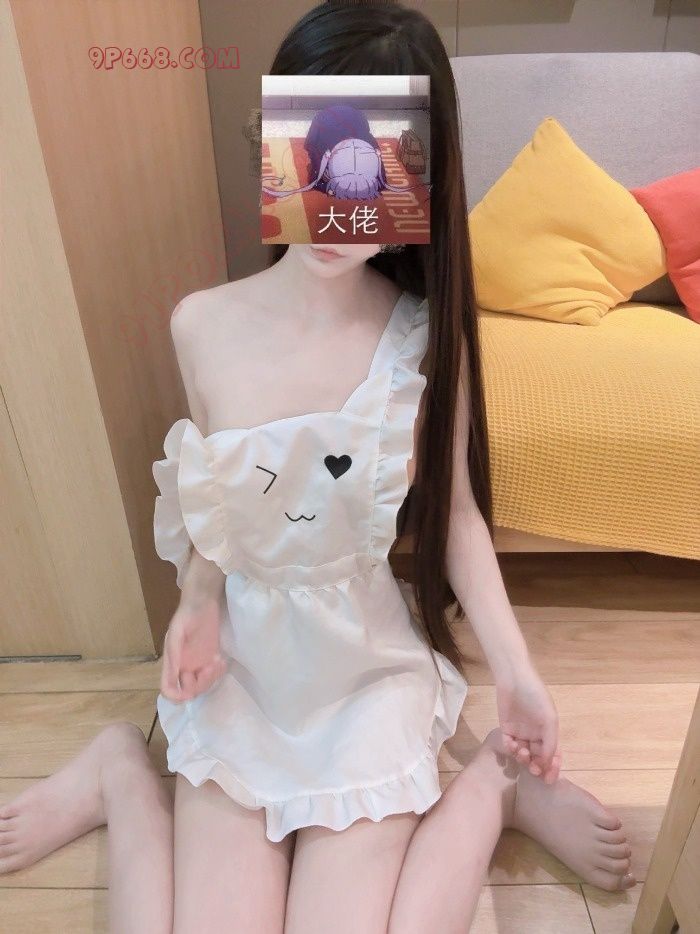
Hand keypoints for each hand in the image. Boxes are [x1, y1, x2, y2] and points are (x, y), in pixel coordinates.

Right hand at [160, 595, 226, 702]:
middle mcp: (184, 666)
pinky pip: (214, 675)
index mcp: (172, 661)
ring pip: (203, 685)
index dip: (176, 696)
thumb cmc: (188, 613)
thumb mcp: (178, 630)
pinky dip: (219, 672)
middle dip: (201, 685)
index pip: (168, 688)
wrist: (204, 601)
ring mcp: (198, 663)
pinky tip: (221, 660)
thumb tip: (172, 674)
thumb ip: (174, 651)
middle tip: (210, 666)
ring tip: (218, 660)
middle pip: (189, 690)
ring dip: (212, 678)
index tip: (189, 693)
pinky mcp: (211, 658)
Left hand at [495, 662, 560, 783]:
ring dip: (524, 757)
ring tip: (522, 752)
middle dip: (537, 766)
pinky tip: (512, 745)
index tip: (550, 779)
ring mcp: (520, 732)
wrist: (515, 680)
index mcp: (549, 731)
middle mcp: (535, 734)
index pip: (553, 754)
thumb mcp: (549, 719)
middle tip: (534, 770)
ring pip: (523, 753)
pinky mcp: (506, 728)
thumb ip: (550, 742)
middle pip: (537, 757)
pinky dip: (511, 748)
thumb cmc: (536, 697)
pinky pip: (509, 745)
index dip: (552, 768)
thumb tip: (547, 763)